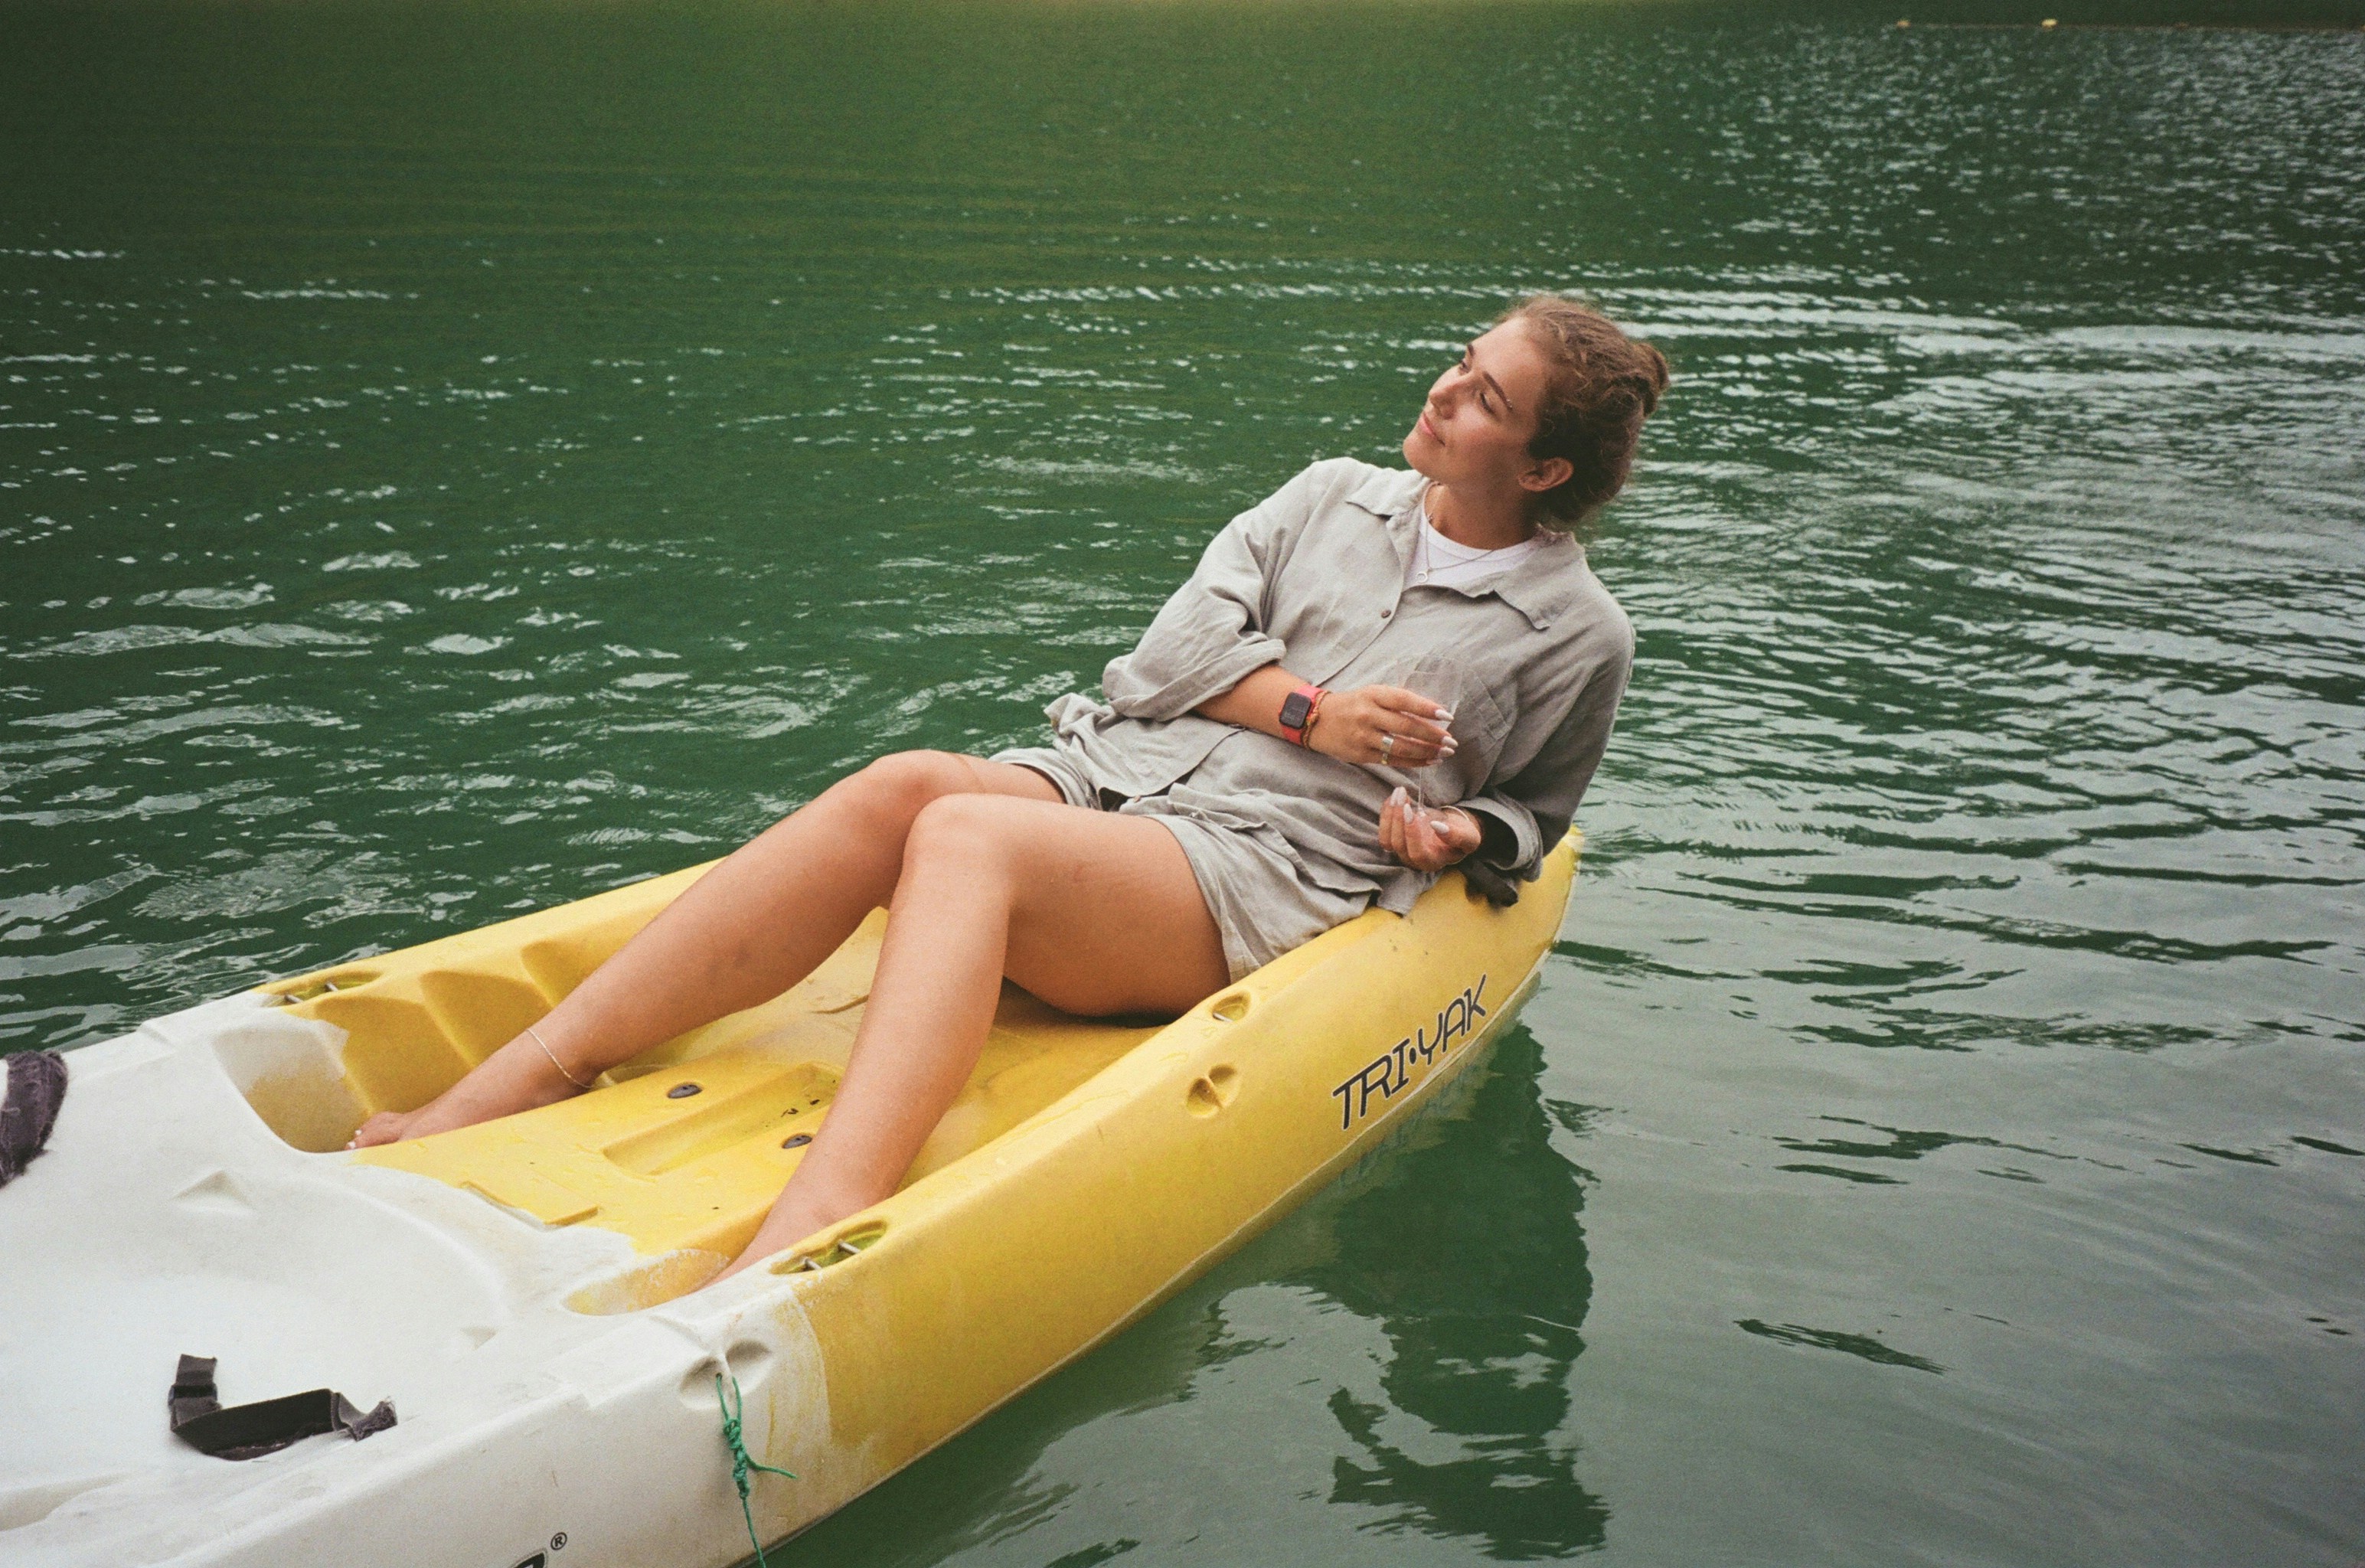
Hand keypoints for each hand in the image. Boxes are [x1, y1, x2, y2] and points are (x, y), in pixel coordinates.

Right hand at [1309, 685, 1456, 767]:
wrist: (1317, 719)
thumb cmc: (1353, 704)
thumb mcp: (1372, 693)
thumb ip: (1397, 701)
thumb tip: (1432, 714)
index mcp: (1373, 694)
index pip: (1405, 700)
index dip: (1428, 708)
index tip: (1447, 716)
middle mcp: (1368, 714)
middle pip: (1407, 726)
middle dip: (1433, 736)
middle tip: (1451, 742)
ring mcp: (1363, 736)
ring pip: (1401, 747)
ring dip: (1426, 752)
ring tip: (1444, 754)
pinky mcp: (1360, 754)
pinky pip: (1392, 760)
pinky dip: (1413, 762)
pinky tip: (1428, 762)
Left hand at [1380, 787, 1481, 872]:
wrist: (1452, 830)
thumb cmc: (1461, 835)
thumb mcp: (1468, 836)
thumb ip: (1457, 836)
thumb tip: (1437, 827)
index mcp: (1433, 862)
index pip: (1418, 853)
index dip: (1413, 834)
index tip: (1414, 812)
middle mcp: (1414, 860)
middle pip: (1398, 845)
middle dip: (1398, 818)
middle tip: (1403, 795)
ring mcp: (1402, 852)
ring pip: (1387, 839)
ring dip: (1389, 814)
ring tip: (1399, 793)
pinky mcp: (1394, 841)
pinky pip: (1384, 831)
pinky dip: (1386, 813)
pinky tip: (1394, 797)